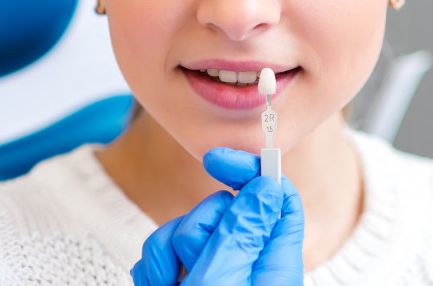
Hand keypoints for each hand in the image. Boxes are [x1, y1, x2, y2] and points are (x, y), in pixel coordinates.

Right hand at [130, 148, 303, 284]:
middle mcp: (246, 264)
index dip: (250, 170)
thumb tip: (267, 183)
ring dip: (169, 252)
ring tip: (171, 285)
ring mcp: (214, 272)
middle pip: (221, 209)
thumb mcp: (227, 276)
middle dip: (195, 228)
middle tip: (193, 265)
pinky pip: (164, 253)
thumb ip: (244, 229)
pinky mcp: (185, 280)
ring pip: (185, 230)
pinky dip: (156, 267)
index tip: (216, 160)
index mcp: (272, 262)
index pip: (276, 198)